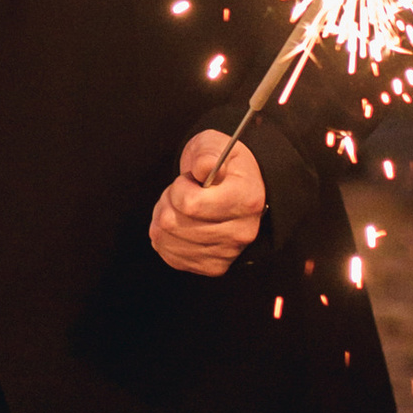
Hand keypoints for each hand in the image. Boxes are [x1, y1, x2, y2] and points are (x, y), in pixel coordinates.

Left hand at [150, 129, 266, 276]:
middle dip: (169, 203)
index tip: (189, 180)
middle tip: (182, 192)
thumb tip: (204, 168)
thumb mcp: (215, 146)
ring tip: (181, 207)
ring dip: (164, 219)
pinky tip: (180, 224)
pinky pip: (170, 255)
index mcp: (247, 200)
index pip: (191, 204)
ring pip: (167, 240)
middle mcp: (242, 232)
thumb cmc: (223, 166)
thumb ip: (208, 154)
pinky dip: (166, 238)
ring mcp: (227, 253)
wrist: (236, 189)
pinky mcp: (212, 267)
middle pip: (174, 224)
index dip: (179, 188)